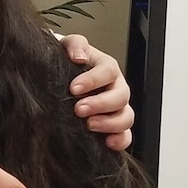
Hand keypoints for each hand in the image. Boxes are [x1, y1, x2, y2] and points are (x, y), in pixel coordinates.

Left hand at [60, 34, 133, 150]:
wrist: (60, 77)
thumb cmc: (66, 62)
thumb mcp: (67, 47)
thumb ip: (75, 44)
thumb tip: (79, 56)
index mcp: (107, 68)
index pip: (108, 71)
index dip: (92, 80)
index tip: (73, 88)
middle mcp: (116, 87)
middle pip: (120, 96)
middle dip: (100, 104)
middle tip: (79, 109)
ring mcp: (117, 108)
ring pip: (127, 117)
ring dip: (110, 123)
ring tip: (90, 125)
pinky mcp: (114, 126)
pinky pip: (126, 136)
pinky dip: (120, 140)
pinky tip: (107, 142)